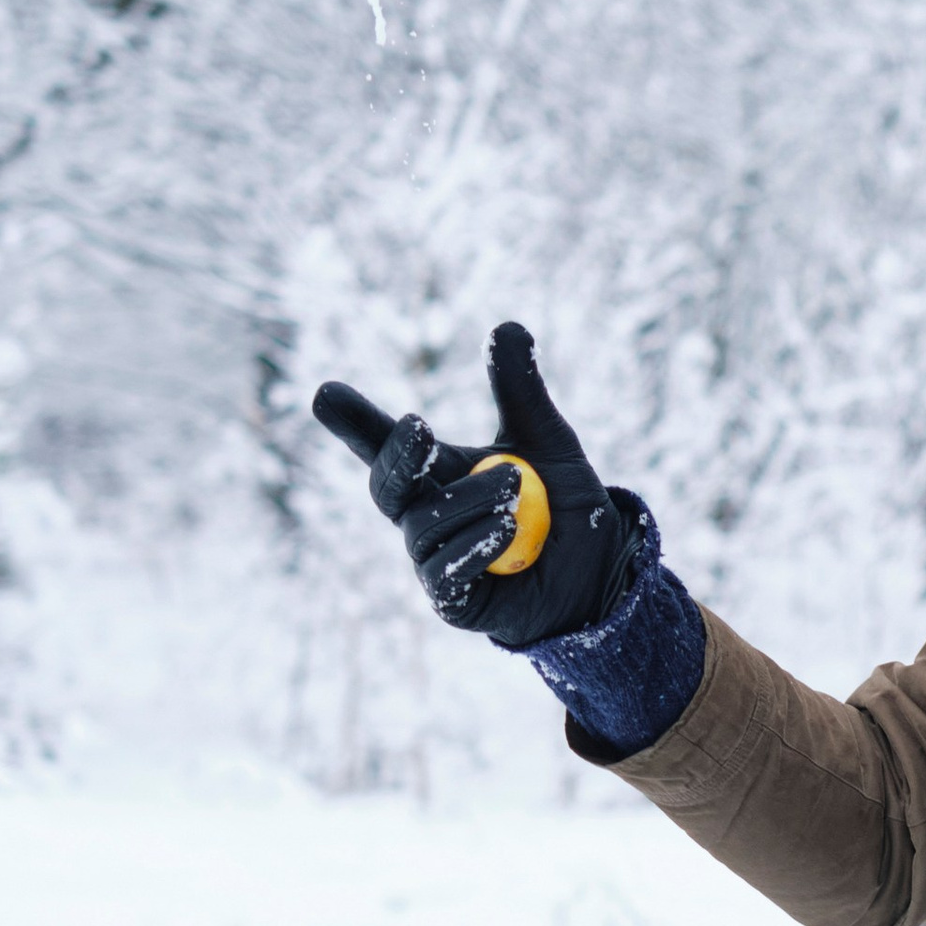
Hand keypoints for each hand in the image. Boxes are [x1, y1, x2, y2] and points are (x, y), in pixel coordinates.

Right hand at [312, 322, 639, 648]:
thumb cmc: (563, 505)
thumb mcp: (549, 439)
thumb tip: (507, 326)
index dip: (353, 422)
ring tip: (516, 482)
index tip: (325, 393)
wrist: (601, 569)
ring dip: (469, 499)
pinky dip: (475, 543)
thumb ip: (521, 390)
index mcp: (435, 472)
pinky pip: (445, 572)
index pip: (383, 445)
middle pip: (385, 487)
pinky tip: (506, 527)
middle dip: (397, 456)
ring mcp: (433, 560)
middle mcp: (423, 515)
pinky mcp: (454, 600)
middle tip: (418, 425)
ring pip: (424, 526)